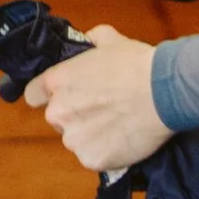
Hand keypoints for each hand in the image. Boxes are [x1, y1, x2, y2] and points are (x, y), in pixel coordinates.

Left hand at [25, 24, 173, 174]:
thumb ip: (90, 41)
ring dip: (91, 135)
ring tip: (118, 125)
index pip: (33, 95)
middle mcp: (58, 113)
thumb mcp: (108, 39)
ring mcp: (74, 139)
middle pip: (59, 119)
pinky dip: (107, 152)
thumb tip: (88, 41)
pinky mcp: (92, 160)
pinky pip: (95, 157)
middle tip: (104, 109)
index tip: (65, 96)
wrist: (165, 92)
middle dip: (76, 115)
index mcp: (56, 82)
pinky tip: (124, 139)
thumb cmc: (137, 64)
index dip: (47, 96)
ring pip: (77, 140)